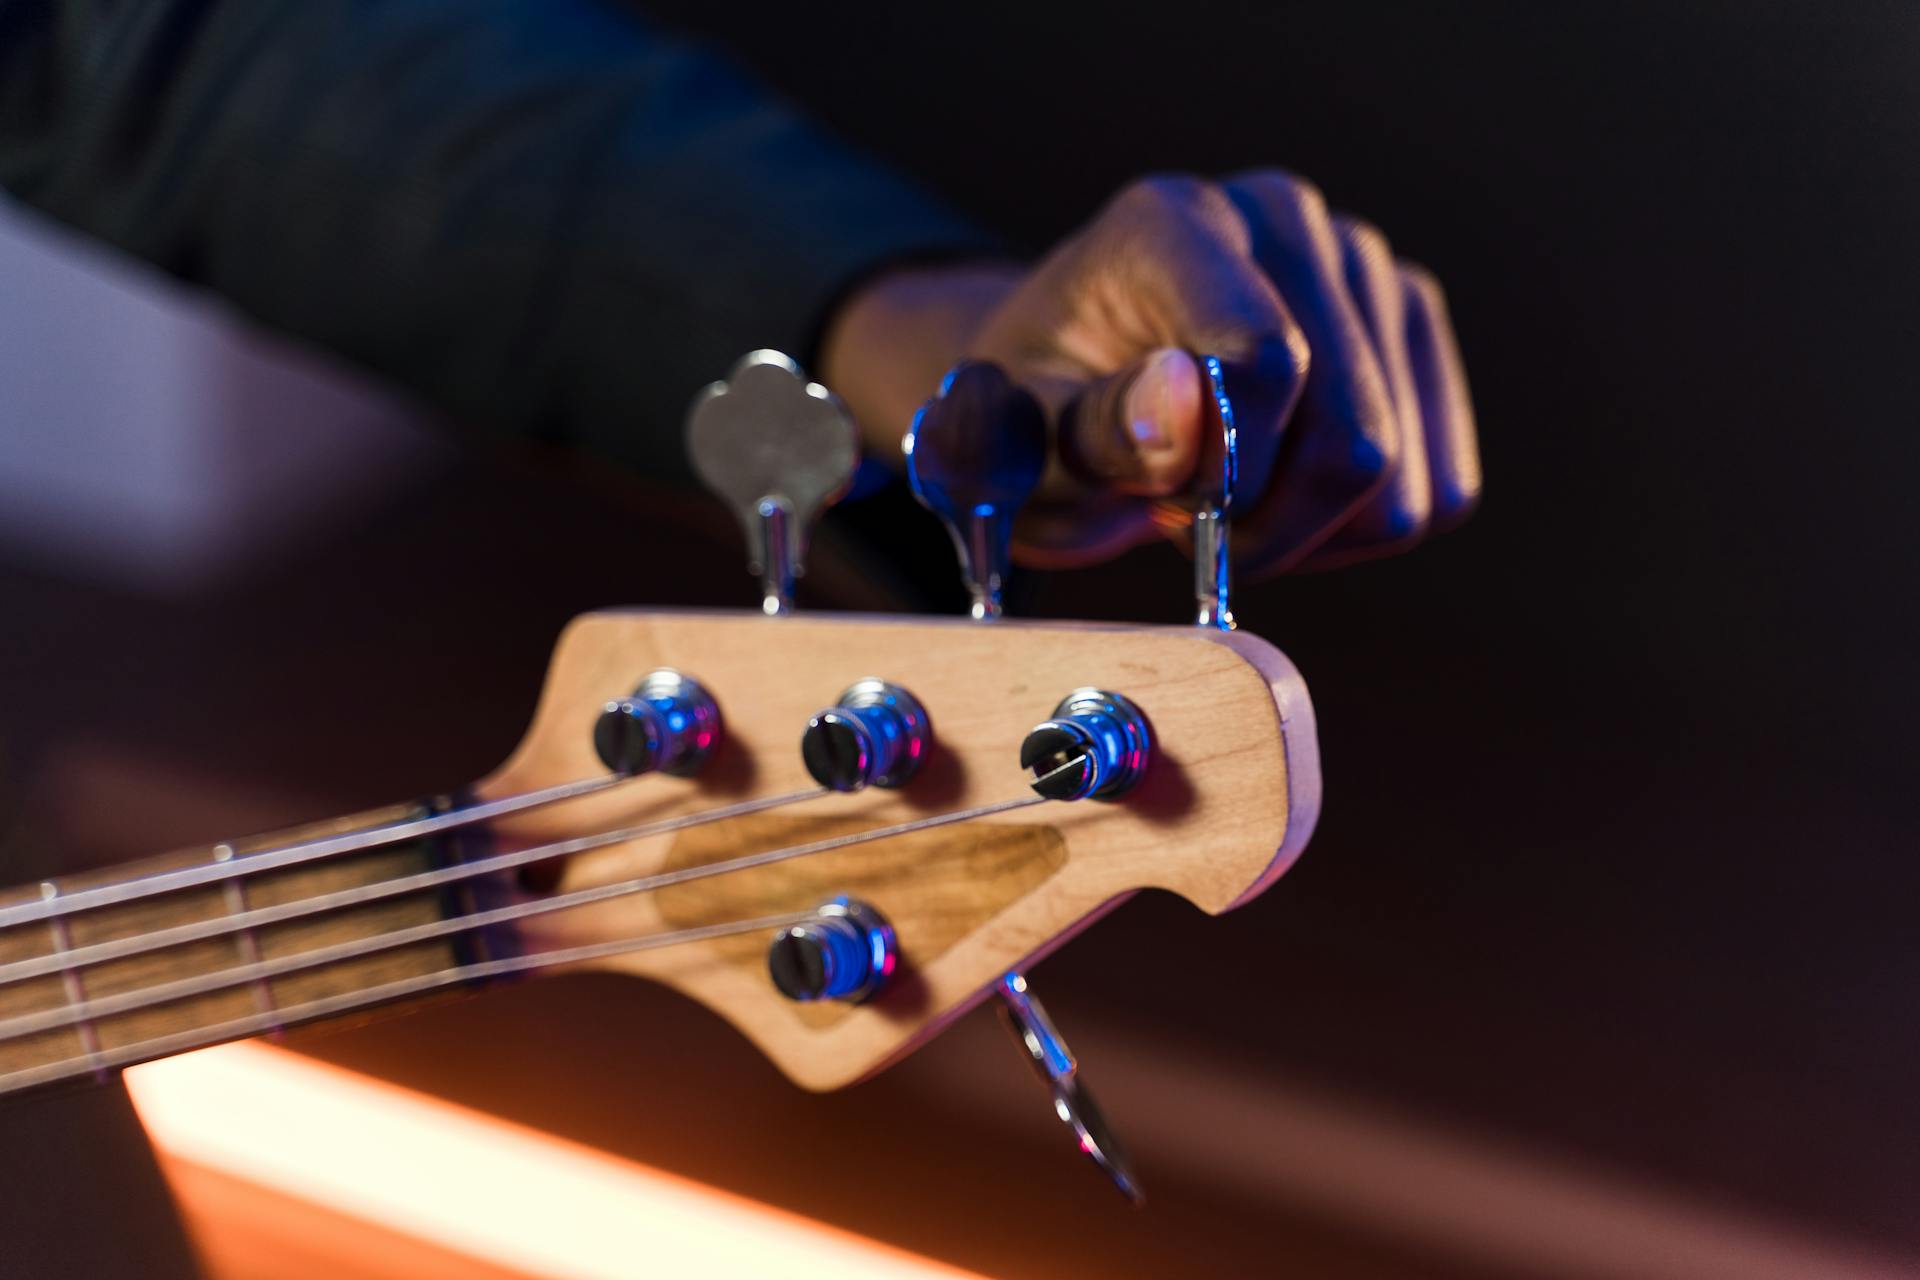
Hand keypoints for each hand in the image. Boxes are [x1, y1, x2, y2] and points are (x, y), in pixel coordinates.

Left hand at [820, 172, 1479, 575]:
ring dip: (1306, 533)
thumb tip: (1184, 399)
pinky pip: (1439, 491)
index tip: (1163, 507)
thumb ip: (1093, 426)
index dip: (1228, 474)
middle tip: (1183, 520)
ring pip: (1402, 480)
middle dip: (1265, 523)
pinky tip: (1281, 497)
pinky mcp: (1413, 328)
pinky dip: (1355, 530)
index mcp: (1173, 224)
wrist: (1070, 399)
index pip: (1266, 359)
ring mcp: (1364, 266)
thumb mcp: (1024, 446)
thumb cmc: (1040, 426)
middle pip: (1353, 437)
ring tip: (1223, 500)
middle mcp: (1284, 219)